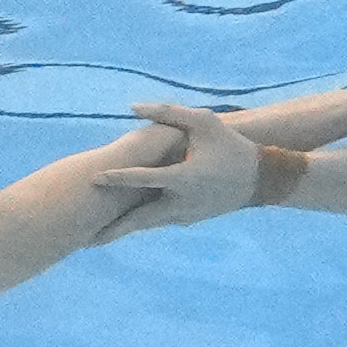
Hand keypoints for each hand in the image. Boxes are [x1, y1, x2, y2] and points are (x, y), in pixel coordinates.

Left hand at [99, 105, 263, 230]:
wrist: (261, 180)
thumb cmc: (231, 146)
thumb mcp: (204, 122)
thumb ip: (168, 112)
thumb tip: (132, 107)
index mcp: (183, 177)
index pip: (143, 178)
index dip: (118, 178)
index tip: (94, 179)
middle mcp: (182, 202)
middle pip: (140, 219)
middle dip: (114, 229)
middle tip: (85, 239)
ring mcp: (186, 215)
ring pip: (149, 223)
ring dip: (124, 230)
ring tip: (95, 239)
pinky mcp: (190, 220)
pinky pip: (160, 221)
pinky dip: (141, 223)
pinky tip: (120, 227)